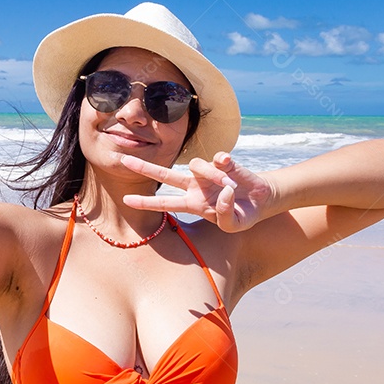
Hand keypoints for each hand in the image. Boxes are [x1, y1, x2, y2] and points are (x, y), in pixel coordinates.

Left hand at [121, 152, 275, 231]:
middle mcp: (194, 186)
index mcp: (192, 204)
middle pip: (164, 175)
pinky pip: (218, 158)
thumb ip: (225, 214)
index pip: (164, 203)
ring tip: (230, 188)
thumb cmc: (241, 215)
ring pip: (197, 165)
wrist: (260, 201)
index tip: (125, 199)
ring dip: (212, 176)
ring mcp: (207, 173)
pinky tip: (229, 166)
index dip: (146, 202)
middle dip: (144, 168)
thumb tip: (224, 192)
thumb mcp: (233, 225)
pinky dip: (223, 163)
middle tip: (123, 161)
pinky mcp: (223, 163)